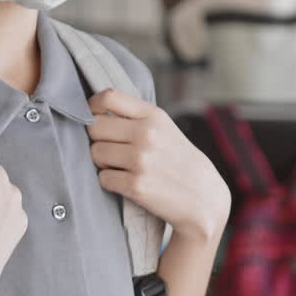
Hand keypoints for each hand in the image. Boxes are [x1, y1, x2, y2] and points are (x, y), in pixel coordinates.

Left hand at [88, 90, 230, 242]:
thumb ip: (136, 117)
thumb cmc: (179, 161)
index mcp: (153, 116)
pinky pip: (103, 178)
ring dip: (101, 162)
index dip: (91, 106)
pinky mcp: (136, 186)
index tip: (91, 116)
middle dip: (96, 139)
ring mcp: (141, 160)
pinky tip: (125, 182)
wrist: (203, 198)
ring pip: (95, 153)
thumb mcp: (165, 128)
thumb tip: (94, 112)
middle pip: (95, 127)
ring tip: (120, 166)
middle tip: (109, 148)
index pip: (109, 97)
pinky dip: (109, 181)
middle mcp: (147, 134)